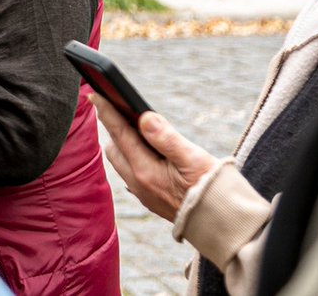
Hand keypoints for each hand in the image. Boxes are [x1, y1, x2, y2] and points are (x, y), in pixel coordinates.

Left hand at [89, 93, 217, 221]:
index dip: (106, 112)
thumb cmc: (211, 188)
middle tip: (117, 108)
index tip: (94, 94)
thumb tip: (144, 117)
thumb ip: (166, 137)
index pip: (119, 134)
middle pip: (114, 149)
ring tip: (132, 127)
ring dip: (122, 144)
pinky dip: (132, 157)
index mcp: (145, 171)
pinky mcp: (150, 198)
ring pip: (121, 162)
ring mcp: (142, 193)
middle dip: (113, 128)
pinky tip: (146, 151)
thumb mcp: (192, 158)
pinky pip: (131, 173)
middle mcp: (138, 183)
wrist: (223, 223)